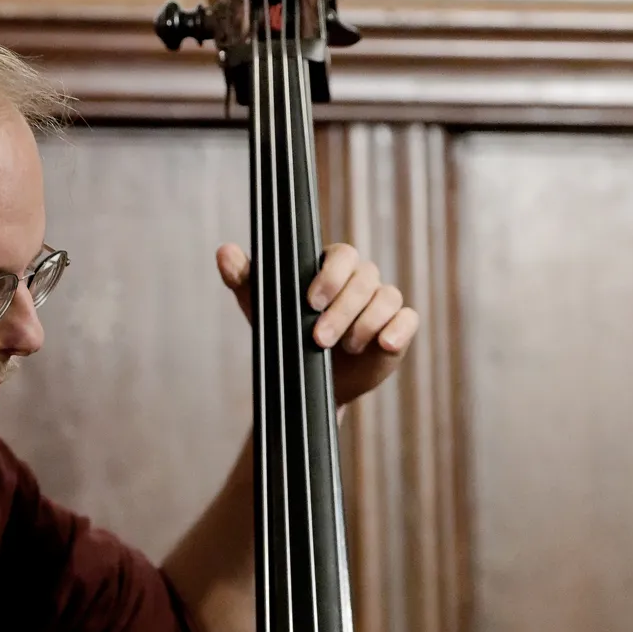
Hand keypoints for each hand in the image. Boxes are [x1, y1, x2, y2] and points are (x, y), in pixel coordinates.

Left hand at [216, 242, 419, 408]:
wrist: (303, 379)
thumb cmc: (282, 332)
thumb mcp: (260, 305)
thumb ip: (244, 277)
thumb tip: (224, 252)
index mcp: (332, 266)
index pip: (343, 254)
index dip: (331, 275)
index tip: (310, 301)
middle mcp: (361, 280)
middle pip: (365, 278)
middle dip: (342, 309)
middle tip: (318, 338)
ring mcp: (382, 303)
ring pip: (387, 297)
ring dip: (366, 322)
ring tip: (345, 347)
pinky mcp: (397, 330)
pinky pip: (408, 319)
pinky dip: (398, 330)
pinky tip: (384, 344)